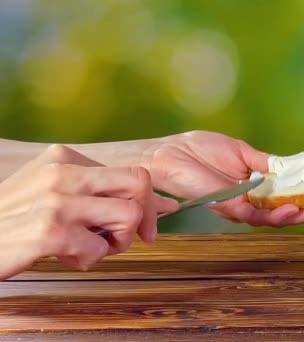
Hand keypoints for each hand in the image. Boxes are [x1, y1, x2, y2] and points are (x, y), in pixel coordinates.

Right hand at [0, 145, 177, 279]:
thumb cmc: (15, 220)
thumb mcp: (54, 191)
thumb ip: (97, 191)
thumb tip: (160, 204)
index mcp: (64, 158)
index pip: (134, 172)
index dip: (147, 204)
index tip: (144, 227)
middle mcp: (63, 173)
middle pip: (140, 184)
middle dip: (141, 217)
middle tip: (120, 238)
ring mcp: (57, 201)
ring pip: (128, 216)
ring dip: (115, 243)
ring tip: (87, 248)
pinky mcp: (50, 232)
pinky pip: (100, 250)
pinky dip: (88, 261)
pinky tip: (64, 257)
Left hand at [143, 131, 303, 226]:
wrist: (168, 155)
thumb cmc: (198, 151)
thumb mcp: (241, 152)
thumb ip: (266, 164)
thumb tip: (292, 167)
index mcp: (255, 188)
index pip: (289, 196)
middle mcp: (250, 202)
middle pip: (289, 211)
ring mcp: (240, 206)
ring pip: (277, 218)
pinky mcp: (228, 207)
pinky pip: (257, 215)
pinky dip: (277, 212)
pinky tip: (295, 207)